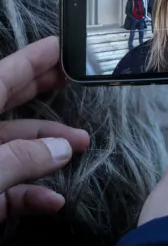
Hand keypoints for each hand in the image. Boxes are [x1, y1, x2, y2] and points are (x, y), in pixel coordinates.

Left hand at [0, 36, 89, 221]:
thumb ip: (23, 158)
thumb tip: (63, 149)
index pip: (2, 77)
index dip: (33, 59)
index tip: (62, 45)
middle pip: (7, 106)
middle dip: (43, 94)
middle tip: (75, 80)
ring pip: (14, 151)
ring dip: (47, 151)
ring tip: (81, 148)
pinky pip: (9, 189)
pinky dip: (32, 194)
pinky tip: (53, 200)